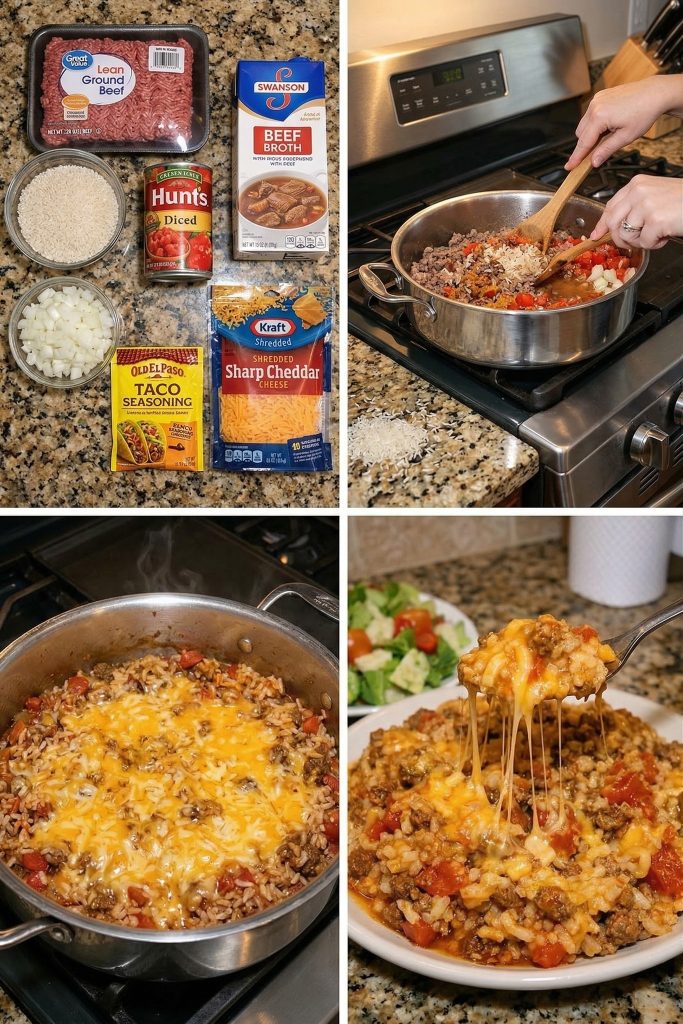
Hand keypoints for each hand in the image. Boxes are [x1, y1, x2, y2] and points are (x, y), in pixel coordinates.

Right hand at [565, 77, 682, 169]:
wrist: (654, 93)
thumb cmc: (644, 113)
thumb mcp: (625, 137)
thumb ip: (606, 150)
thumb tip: (594, 162)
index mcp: (599, 116)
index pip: (583, 143)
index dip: (576, 157)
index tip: (569, 167)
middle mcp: (594, 106)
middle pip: (580, 134)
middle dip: (586, 145)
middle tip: (598, 152)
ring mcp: (596, 99)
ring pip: (584, 124)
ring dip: (591, 134)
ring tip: (610, 135)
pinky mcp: (600, 96)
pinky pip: (591, 114)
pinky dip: (595, 123)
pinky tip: (609, 125)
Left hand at [590, 175, 682, 248]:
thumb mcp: (655, 196)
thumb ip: (634, 207)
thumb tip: (613, 226)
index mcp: (637, 184)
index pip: (610, 206)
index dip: (602, 224)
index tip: (595, 235)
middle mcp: (638, 191)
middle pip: (613, 222)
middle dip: (621, 238)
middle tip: (635, 242)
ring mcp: (646, 205)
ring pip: (626, 235)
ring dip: (640, 242)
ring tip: (656, 233)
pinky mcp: (655, 220)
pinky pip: (644, 243)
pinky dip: (655, 244)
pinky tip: (665, 234)